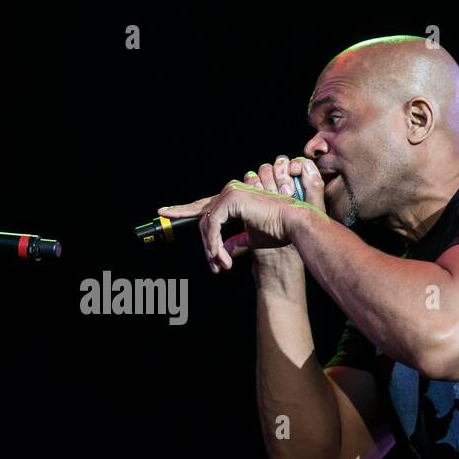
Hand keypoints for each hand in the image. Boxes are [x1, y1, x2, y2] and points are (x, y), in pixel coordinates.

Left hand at [157, 156, 328, 271]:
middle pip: (203, 218)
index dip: (183, 210)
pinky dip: (214, 244)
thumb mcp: (249, 239)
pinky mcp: (232, 200)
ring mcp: (230, 193)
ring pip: (207, 225)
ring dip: (212, 250)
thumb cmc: (278, 231)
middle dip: (204, 245)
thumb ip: (231, 243)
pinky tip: (221, 258)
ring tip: (221, 267)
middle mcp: (230, 191)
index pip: (203, 205)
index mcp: (234, 198)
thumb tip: (218, 254)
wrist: (294, 225)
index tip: (164, 213)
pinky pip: (213, 226)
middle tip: (214, 267)